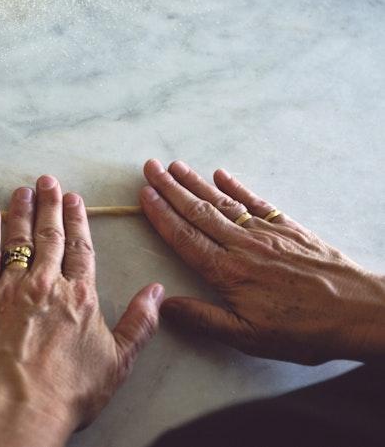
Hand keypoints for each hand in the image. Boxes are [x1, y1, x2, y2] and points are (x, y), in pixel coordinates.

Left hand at [0, 175, 163, 446]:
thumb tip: (157, 291)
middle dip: (49, 204)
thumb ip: (140, 322)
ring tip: (23, 190)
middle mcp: (46, 283)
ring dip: (21, 211)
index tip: (74, 198)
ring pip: (18, 239)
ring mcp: (11, 288)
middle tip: (47, 181)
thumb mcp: (118, 361)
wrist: (18, 409)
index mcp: (80, 294)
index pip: (81, 246)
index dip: (77, 219)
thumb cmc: (69, 391)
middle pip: (49, 235)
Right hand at [140, 159, 384, 364]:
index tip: (145, 194)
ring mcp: (265, 232)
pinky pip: (255, 201)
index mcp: (228, 271)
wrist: (359, 310)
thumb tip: (165, 305)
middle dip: (171, 188)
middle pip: (198, 211)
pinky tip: (221, 175)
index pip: (185, 237)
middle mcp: (242, 245)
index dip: (162, 214)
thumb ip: (205, 318)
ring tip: (175, 167)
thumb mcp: (249, 337)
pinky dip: (236, 186)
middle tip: (151, 168)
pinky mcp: (287, 227)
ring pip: (222, 202)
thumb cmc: (304, 329)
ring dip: (195, 183)